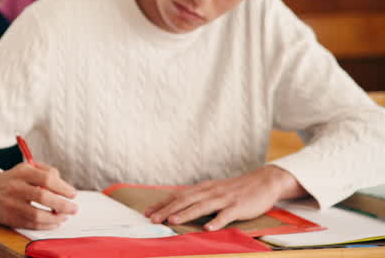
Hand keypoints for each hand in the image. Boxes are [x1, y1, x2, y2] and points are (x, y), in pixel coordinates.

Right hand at [0, 162, 78, 229]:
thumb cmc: (13, 179)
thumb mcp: (26, 168)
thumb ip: (46, 171)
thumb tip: (63, 184)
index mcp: (21, 172)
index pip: (46, 178)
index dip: (63, 188)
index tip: (72, 194)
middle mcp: (15, 187)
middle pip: (43, 197)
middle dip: (63, 205)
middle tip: (73, 208)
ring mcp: (11, 204)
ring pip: (37, 215)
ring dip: (55, 218)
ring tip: (64, 217)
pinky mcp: (10, 218)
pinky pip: (32, 225)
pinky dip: (46, 226)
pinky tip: (54, 222)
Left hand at [145, 165, 301, 230]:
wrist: (263, 182)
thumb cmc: (235, 189)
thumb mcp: (214, 190)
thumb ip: (198, 197)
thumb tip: (179, 206)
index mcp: (203, 188)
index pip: (178, 195)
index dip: (162, 203)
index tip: (147, 211)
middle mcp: (210, 192)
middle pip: (185, 200)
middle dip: (167, 209)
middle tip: (152, 218)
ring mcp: (224, 199)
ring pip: (202, 206)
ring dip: (186, 214)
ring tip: (172, 220)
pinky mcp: (238, 207)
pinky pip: (226, 215)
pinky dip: (216, 221)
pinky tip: (207, 228)